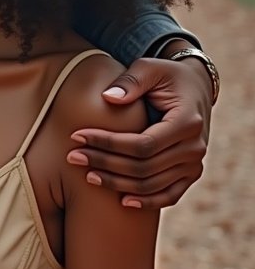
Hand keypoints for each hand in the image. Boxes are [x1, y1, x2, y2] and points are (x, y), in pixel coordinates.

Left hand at [66, 56, 212, 209]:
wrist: (195, 87)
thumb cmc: (166, 75)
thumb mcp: (150, 68)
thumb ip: (130, 82)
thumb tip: (107, 98)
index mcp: (187, 122)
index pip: (142, 143)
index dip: (108, 143)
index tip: (77, 136)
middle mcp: (195, 148)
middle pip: (144, 167)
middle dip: (105, 163)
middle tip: (73, 157)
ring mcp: (194, 164)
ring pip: (152, 184)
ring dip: (117, 183)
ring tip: (87, 175)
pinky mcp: (190, 173)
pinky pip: (170, 195)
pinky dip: (147, 201)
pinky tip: (122, 201)